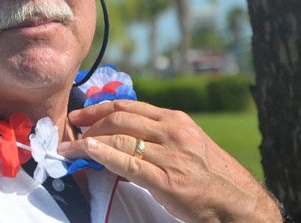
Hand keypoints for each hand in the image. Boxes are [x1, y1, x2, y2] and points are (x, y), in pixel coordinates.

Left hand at [58, 100, 280, 222]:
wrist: (237, 203)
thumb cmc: (209, 175)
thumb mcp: (185, 144)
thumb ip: (156, 136)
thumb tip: (118, 137)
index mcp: (176, 120)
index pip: (128, 107)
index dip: (98, 108)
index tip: (80, 115)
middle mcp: (172, 132)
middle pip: (119, 118)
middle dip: (90, 123)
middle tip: (72, 131)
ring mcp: (170, 155)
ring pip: (119, 139)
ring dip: (89, 142)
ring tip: (72, 148)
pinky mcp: (166, 179)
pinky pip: (127, 163)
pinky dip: (104, 155)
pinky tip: (88, 152)